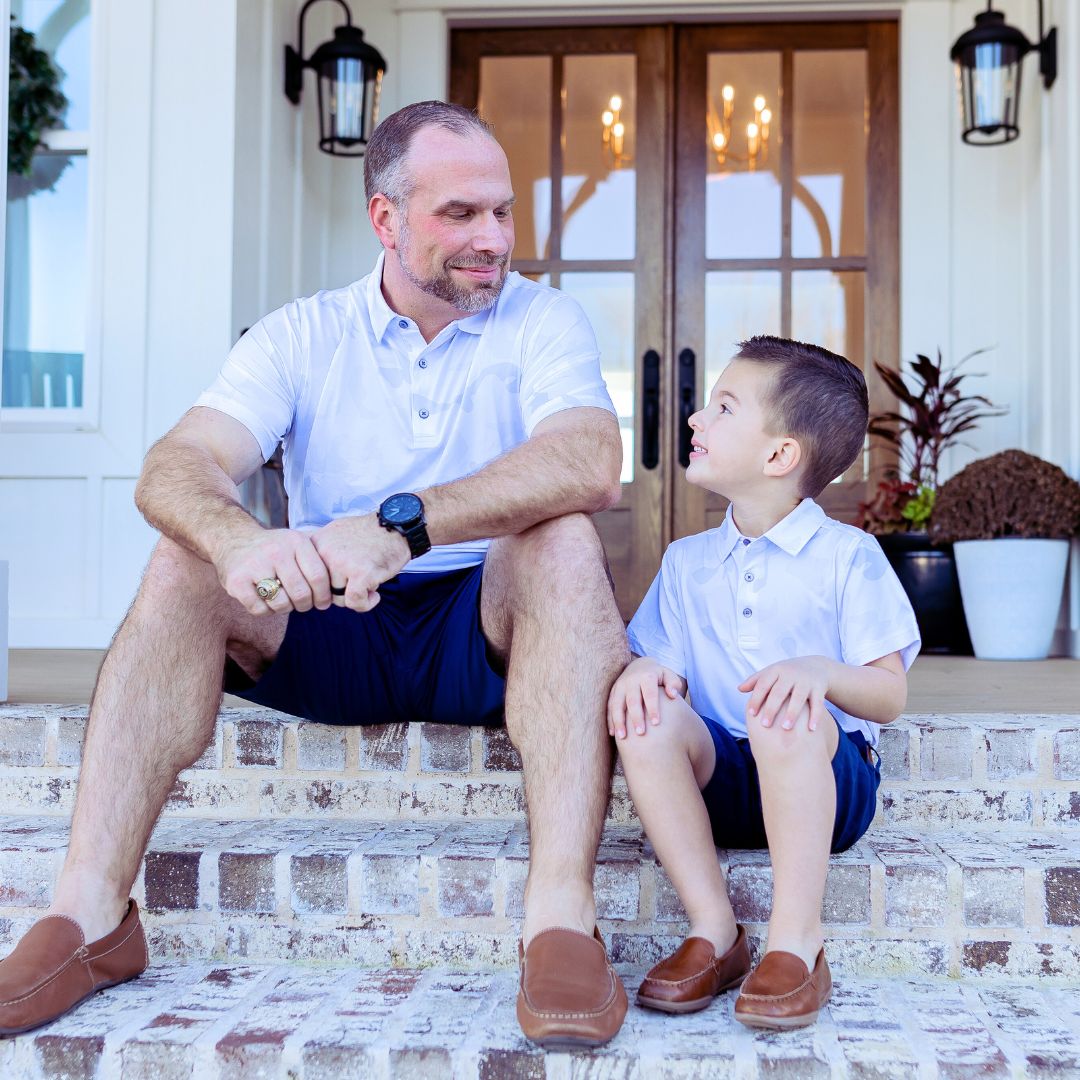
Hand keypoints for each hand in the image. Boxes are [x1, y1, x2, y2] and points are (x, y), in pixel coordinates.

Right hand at [215, 526, 331, 615]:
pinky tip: (266, 601)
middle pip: (301, 593)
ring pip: (281, 604)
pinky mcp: (236, 581)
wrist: (233, 539)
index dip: (324, 596)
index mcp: (295, 542)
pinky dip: (266, 611)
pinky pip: (260, 610)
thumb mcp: (296, 543)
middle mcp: (276, 552)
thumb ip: (316, 561)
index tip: (322, 602)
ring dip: (285, 608)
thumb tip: (338, 590)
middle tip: (303, 604)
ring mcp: (254, 566)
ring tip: (283, 600)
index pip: (319, 577)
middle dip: (305, 605)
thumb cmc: (273, 549)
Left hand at [311, 514, 410, 612]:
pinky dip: (366, 604)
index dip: (324, 585)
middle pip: (322, 591)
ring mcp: (342, 563)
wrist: (396, 525)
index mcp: (315, 543)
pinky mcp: (361, 574)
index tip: (340, 582)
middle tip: (357, 581)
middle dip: (341, 591)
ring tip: (369, 582)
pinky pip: (355, 602)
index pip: (308, 578)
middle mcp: (324, 553)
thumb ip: (320, 551)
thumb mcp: (335, 532)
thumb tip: (309, 575)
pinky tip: (375, 595)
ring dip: (355, 596)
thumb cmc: (369, 532)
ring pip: (338, 599)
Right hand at [607, 657, 683, 739]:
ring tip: (622, 737)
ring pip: (617, 704)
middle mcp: (631, 680)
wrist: (640, 665)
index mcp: (647, 676)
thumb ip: (673, 684)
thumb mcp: (669, 675)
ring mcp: (620, 686)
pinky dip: (610, 720)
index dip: (653, 708)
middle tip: (641, 733)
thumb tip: (673, 695)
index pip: (650, 694)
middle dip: (636, 717)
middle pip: (632, 700)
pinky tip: (612, 734)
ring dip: (619, 721)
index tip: (656, 723)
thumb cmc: (659, 676)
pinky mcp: (613, 691)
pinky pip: (609, 706)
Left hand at [738, 656, 832, 730]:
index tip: (751, 714)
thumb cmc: (787, 674)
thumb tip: (739, 689)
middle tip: (765, 725)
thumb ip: (756, 681)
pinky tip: (811, 729)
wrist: (816, 666)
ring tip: (786, 728)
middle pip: (779, 692)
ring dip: (792, 713)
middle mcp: (791, 674)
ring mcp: (806, 680)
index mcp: (776, 670)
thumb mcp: (772, 672)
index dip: (757, 698)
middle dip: (772, 708)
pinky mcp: (819, 687)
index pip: (763, 685)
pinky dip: (815, 716)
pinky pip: (817, 703)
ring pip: (798, 698)